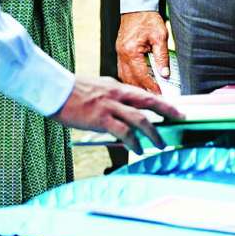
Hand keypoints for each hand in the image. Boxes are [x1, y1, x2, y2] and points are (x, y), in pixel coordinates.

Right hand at [53, 75, 183, 153]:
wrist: (54, 90)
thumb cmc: (72, 92)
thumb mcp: (97, 89)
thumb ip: (112, 98)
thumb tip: (122, 114)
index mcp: (116, 86)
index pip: (144, 93)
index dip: (160, 101)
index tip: (172, 108)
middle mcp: (117, 94)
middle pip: (149, 101)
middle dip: (168, 110)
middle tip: (180, 118)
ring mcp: (110, 106)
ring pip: (140, 119)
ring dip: (153, 133)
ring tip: (161, 143)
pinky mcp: (101, 119)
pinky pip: (123, 132)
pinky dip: (133, 142)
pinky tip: (137, 150)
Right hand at [116, 11, 170, 93]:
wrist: (137, 7)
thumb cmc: (148, 19)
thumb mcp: (160, 36)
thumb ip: (162, 56)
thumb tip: (165, 74)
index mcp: (130, 51)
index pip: (141, 75)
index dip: (151, 86)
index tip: (159, 95)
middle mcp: (121, 54)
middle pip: (130, 79)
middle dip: (142, 91)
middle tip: (154, 99)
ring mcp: (119, 54)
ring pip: (124, 77)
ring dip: (135, 86)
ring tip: (147, 95)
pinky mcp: (120, 52)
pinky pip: (123, 70)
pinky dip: (130, 79)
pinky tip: (139, 83)